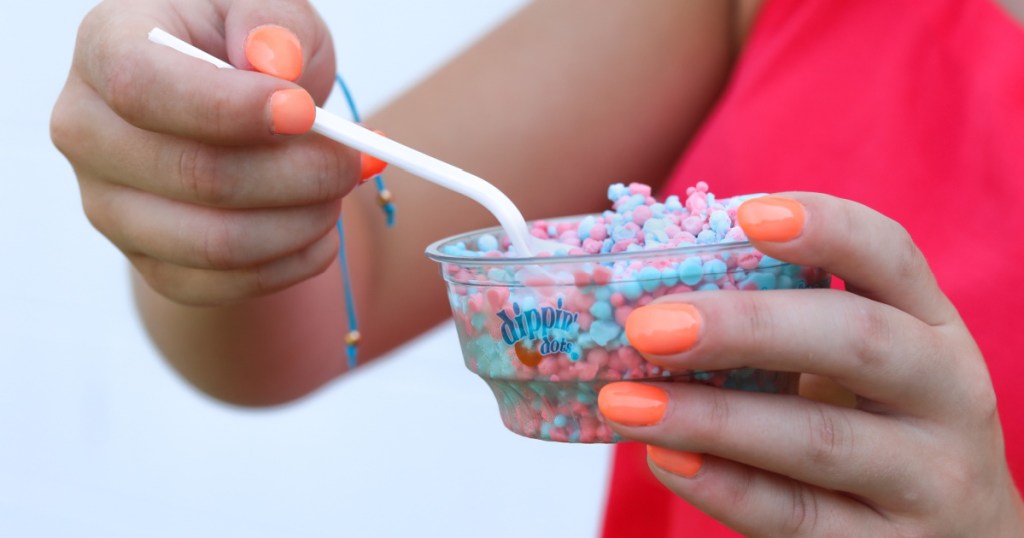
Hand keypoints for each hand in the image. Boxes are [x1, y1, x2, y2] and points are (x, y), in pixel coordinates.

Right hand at [51, 0, 359, 304]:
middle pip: (196, 175)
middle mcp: (89, 132)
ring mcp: (110, 206)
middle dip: (298, 173)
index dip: (230, 108)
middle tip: (352, 159)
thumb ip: (272, 25)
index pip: (143, 88)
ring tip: (339, 191)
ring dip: (301, 223)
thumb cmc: (247, 51)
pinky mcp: (148, 261)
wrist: (234, 117)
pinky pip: (221, 286)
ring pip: (215, 243)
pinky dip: (289, 265)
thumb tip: (277, 63)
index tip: (304, 112)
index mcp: (105, 49)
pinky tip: (321, 233)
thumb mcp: (267, 11)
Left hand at [598, 194, 1023, 535]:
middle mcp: (948, 394)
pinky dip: (725, 488)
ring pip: (818, 438)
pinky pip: (797, 518)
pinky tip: (666, 460)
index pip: (890, 257)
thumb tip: (650, 298)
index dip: (826, 228)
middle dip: (746, 327)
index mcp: (930, 327)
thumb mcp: (861, 368)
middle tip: (648, 327)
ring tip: (625, 403)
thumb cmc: (879, 428)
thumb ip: (788, 332)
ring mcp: (930, 479)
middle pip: (855, 341)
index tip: (748, 214)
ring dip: (711, 418)